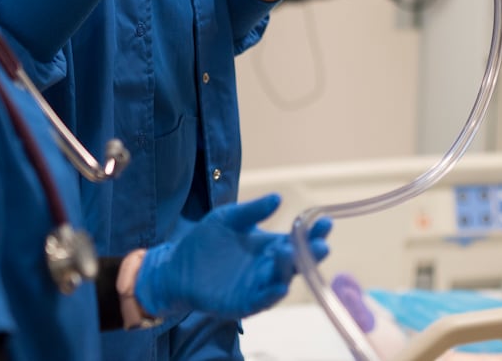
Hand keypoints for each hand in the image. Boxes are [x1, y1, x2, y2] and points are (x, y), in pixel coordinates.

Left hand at [134, 194, 332, 322]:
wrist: (176, 267)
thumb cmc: (205, 241)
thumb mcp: (228, 219)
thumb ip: (252, 211)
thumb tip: (277, 198)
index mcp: (270, 245)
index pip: (298, 239)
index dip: (314, 232)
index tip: (325, 221)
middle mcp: (269, 266)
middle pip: (297, 261)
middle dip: (311, 254)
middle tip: (321, 244)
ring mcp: (258, 285)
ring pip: (281, 280)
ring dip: (289, 270)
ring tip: (291, 254)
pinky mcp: (243, 303)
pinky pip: (261, 301)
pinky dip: (271, 295)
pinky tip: (279, 287)